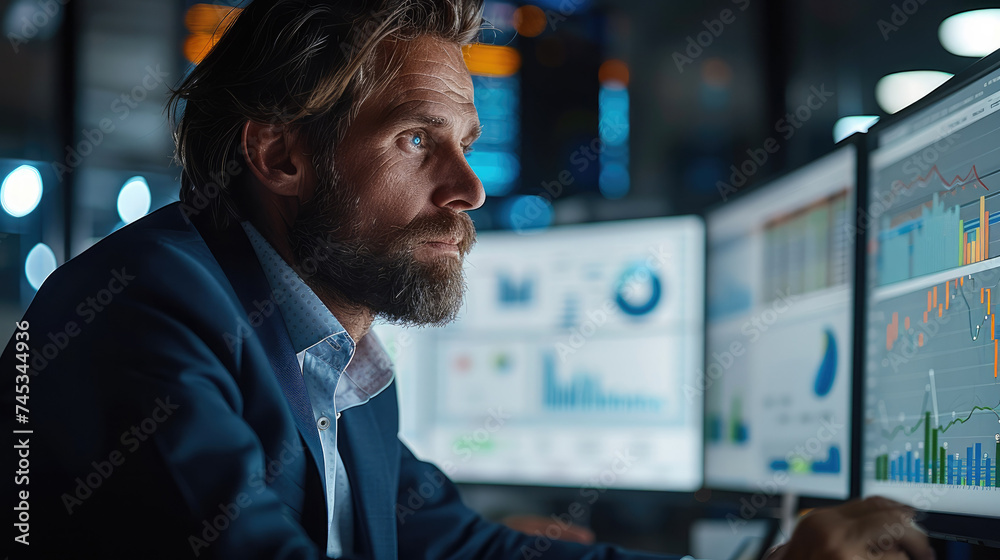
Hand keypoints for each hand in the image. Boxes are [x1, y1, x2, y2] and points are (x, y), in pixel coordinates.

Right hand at [766, 497, 933, 559]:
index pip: (872, 502)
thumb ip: (845, 529)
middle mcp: (832, 530)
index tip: (913, 516)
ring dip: (907, 556)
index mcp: (822, 520)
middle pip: (890, 516)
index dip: (898, 508)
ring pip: (896, 542)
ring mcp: (843, 550)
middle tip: (924, 549)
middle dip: (914, 533)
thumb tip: (888, 524)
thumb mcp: (817, 542)